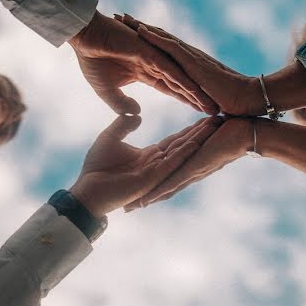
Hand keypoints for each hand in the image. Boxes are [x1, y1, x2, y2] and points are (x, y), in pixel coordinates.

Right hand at [69, 11, 217, 114]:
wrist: (83, 36)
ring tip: (212, 108)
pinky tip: (195, 94)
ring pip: (180, 79)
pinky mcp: (149, 53)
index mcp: (146, 70)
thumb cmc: (92, 58)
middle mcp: (155, 63)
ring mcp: (154, 57)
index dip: (186, 101)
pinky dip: (182, 82)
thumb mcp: (106, 90)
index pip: (172, 89)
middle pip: (182, 85)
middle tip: (216, 114)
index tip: (200, 113)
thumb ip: (121, 103)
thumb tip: (136, 114)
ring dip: (196, 94)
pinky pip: (169, 70)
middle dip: (198, 100)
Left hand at [70, 114, 221, 216]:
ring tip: (213, 127)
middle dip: (200, 133)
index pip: (174, 141)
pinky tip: (194, 142)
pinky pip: (170, 164)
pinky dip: (182, 153)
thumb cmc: (96, 168)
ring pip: (181, 153)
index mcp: (150, 157)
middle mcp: (157, 166)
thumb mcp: (110, 137)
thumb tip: (137, 115)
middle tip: (219, 119)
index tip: (205, 117)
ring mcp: (156, 173)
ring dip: (197, 140)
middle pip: (183, 146)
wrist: (86, 190)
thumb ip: (123, 125)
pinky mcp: (151, 179)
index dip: (189, 130)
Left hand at [116, 14, 263, 115]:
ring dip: (141, 27)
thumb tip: (189, 104)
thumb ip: (190, 96)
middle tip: (119, 17)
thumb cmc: (228, 103)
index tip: (124, 33)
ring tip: (123, 17)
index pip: (160, 50)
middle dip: (138, 28)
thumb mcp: (200, 99)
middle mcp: (186, 57)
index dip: (143, 41)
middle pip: (158, 39)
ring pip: (161, 38)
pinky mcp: (193, 62)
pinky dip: (155, 38)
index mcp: (186, 66)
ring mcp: (190, 57)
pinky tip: (140, 30)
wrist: (247, 98)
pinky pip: (170, 47)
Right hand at [125, 116, 254, 209]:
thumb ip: (197, 131)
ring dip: (148, 198)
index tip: (136, 190)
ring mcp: (193, 171)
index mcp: (192, 162)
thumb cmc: (233, 127)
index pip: (167, 174)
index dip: (152, 182)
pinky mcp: (196, 168)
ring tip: (130, 208)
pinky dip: (160, 191)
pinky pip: (175, 181)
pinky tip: (146, 199)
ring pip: (166, 188)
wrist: (251, 131)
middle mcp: (191, 170)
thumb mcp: (207, 130)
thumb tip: (196, 126)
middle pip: (164, 187)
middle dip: (146, 196)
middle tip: (127, 208)